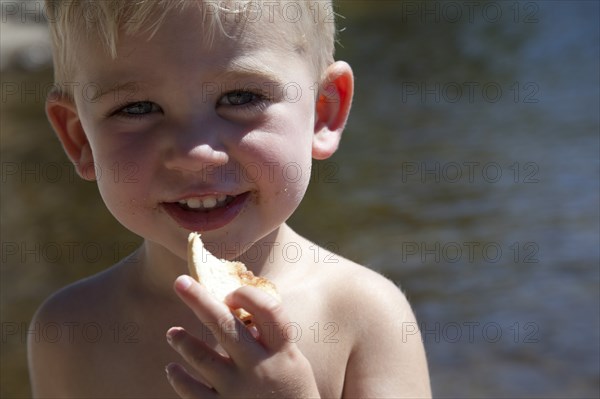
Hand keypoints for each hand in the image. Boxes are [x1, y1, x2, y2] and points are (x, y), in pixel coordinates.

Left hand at [165, 275, 320, 397]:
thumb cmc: (292, 393)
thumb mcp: (292, 362)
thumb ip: (269, 339)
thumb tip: (237, 312)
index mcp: (283, 351)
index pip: (268, 310)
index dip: (248, 295)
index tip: (231, 294)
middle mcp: (259, 368)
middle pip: (225, 325)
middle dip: (199, 300)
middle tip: (180, 282)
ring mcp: (238, 391)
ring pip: (201, 357)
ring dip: (182, 341)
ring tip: (172, 334)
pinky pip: (191, 390)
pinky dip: (178, 377)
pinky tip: (172, 368)